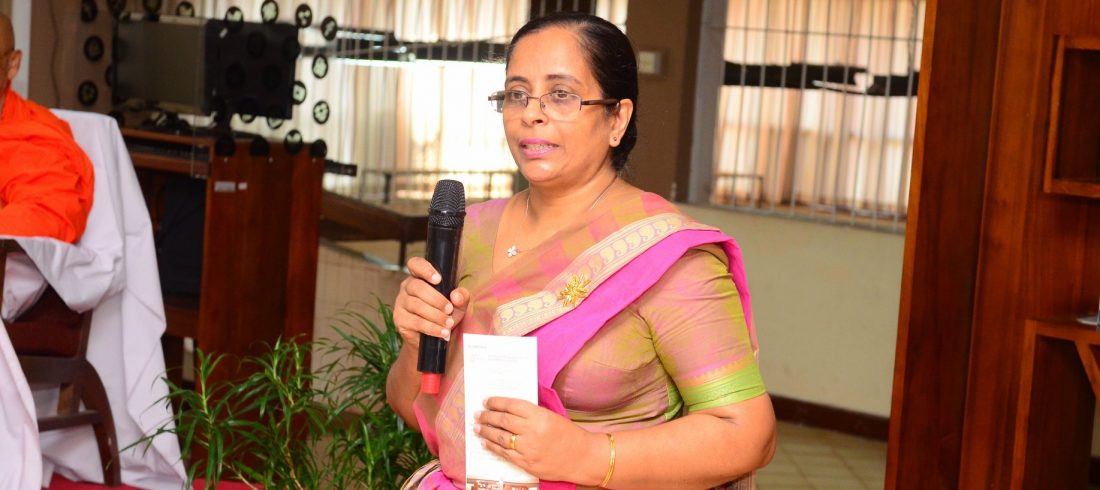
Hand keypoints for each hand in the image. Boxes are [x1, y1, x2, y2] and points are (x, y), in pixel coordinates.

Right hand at [392, 257, 469, 349]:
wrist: (432, 339)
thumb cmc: (444, 315)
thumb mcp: (457, 305)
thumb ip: (462, 297)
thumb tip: (456, 295)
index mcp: (419, 277)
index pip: (415, 264)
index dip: (425, 269)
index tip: (438, 279)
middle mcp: (407, 287)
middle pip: (418, 287)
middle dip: (437, 299)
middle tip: (449, 309)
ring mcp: (400, 303)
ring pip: (417, 306)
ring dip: (436, 316)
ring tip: (449, 323)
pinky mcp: (399, 320)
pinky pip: (415, 322)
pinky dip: (432, 328)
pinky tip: (442, 332)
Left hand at [475, 397, 605, 484]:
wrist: (582, 457)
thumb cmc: (569, 434)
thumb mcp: (551, 416)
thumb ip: (531, 413)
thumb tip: (508, 409)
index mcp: (539, 415)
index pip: (511, 405)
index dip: (496, 402)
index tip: (486, 401)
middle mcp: (532, 431)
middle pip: (502, 421)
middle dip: (487, 416)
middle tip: (478, 414)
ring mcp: (528, 448)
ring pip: (500, 437)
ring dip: (486, 431)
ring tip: (477, 427)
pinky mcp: (526, 463)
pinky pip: (505, 454)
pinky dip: (493, 447)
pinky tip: (486, 443)